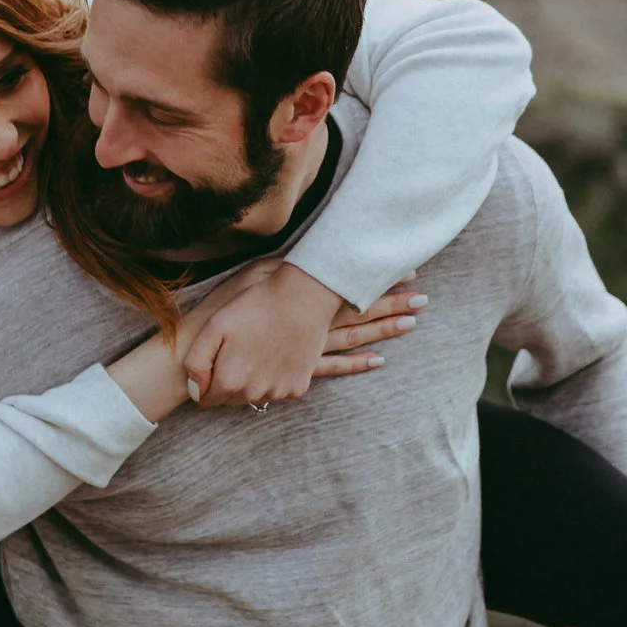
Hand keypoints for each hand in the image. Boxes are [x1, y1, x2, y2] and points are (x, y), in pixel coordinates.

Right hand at [179, 262, 425, 407]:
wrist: (202, 357)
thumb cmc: (221, 313)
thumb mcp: (250, 280)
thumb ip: (280, 269)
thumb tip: (303, 254)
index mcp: (301, 300)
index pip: (347, 286)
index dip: (377, 278)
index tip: (404, 269)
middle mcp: (309, 326)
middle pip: (359, 312)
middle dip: (392, 302)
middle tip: (424, 296)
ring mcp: (306, 351)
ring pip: (354, 339)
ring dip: (384, 330)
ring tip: (412, 323)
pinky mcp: (298, 372)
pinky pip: (334, 368)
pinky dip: (356, 364)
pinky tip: (378, 360)